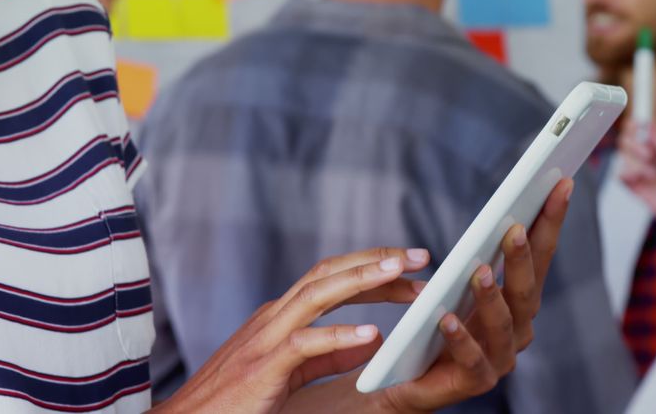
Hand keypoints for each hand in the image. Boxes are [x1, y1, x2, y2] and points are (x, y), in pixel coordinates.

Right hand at [153, 247, 430, 413]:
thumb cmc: (236, 401)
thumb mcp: (289, 372)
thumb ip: (328, 355)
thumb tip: (372, 339)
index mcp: (281, 316)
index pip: (332, 276)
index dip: (372, 266)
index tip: (410, 265)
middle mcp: (273, 317)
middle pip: (329, 273)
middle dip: (376, 260)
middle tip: (420, 256)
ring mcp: (265, 339)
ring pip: (317, 295)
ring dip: (362, 281)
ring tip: (400, 275)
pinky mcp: (261, 367)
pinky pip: (304, 345)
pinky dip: (338, 336)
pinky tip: (370, 333)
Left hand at [376, 178, 573, 412]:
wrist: (408, 377)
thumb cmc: (437, 323)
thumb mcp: (458, 282)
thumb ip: (481, 256)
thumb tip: (502, 213)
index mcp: (519, 300)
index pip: (541, 255)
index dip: (551, 220)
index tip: (561, 184)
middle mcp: (519, 327)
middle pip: (527, 288)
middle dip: (524, 256)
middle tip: (515, 227)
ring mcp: (500, 357)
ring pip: (503, 323)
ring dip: (492, 296)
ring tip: (478, 271)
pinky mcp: (476, 380)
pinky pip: (470, 359)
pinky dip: (460, 337)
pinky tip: (445, 318)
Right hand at [619, 120, 655, 225]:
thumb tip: (649, 125)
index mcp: (653, 147)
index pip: (637, 131)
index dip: (633, 125)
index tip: (634, 122)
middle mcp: (641, 156)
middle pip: (625, 141)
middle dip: (636, 146)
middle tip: (649, 154)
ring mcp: (634, 169)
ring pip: (623, 157)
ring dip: (639, 165)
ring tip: (653, 175)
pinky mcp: (629, 184)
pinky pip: (620, 173)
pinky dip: (631, 174)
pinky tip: (642, 179)